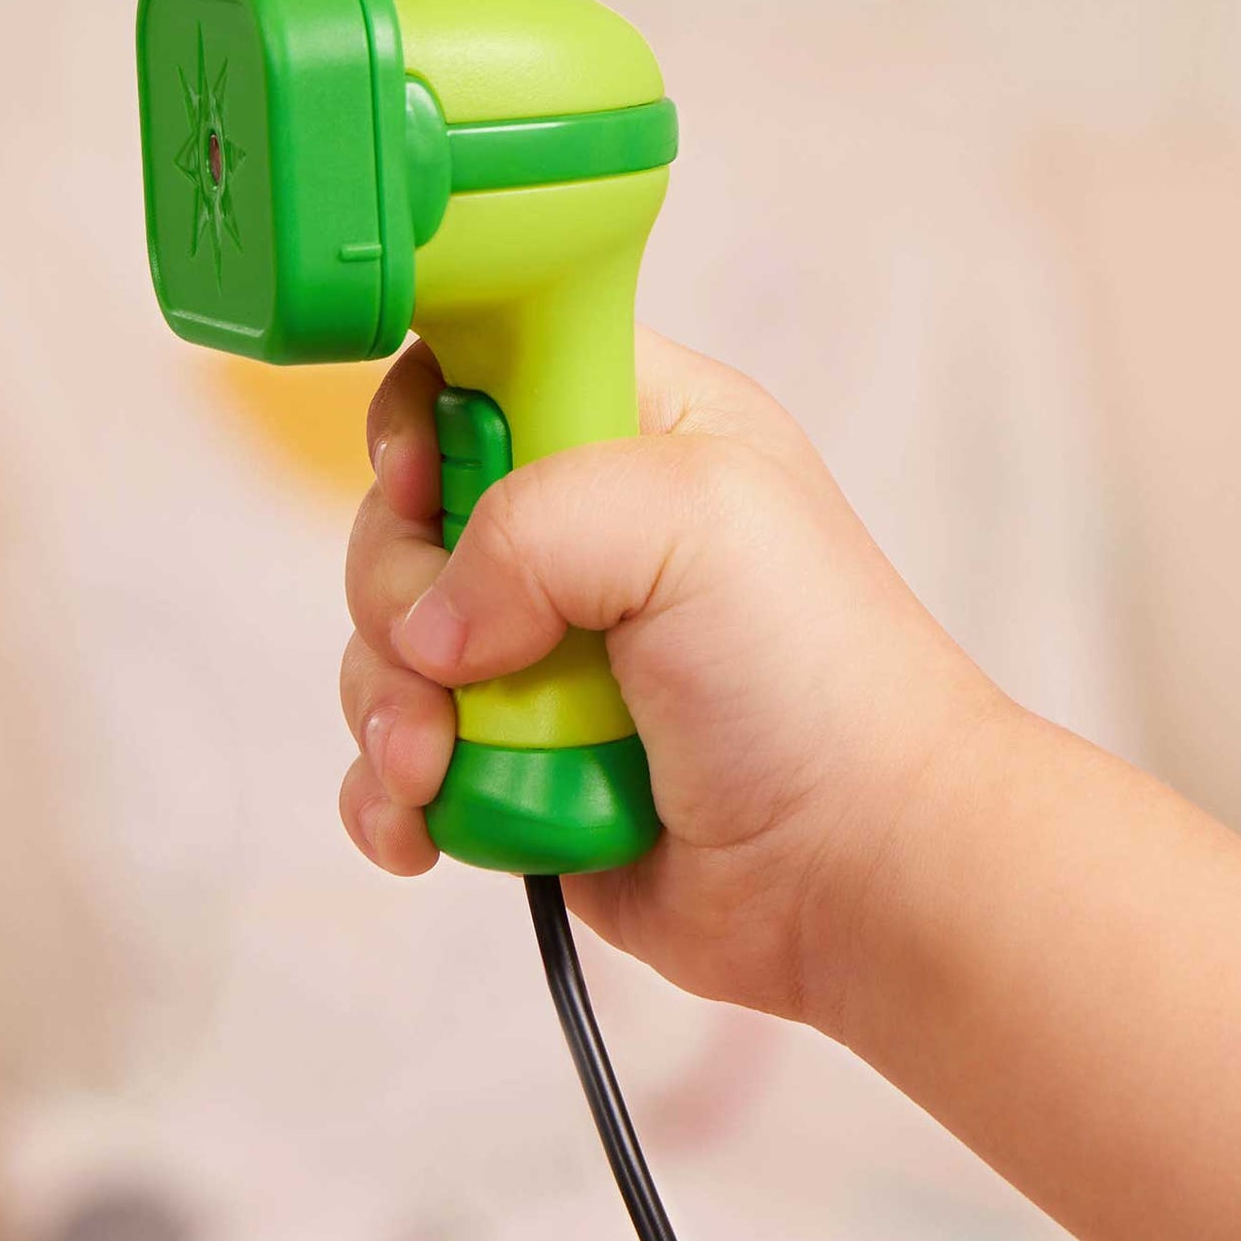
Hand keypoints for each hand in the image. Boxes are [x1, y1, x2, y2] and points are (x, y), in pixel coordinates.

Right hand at [339, 328, 1006, 1028]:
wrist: (854, 873)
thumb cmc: (816, 679)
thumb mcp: (695, 518)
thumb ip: (531, 519)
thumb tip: (433, 625)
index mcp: (632, 428)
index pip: (476, 366)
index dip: (425, 420)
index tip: (427, 489)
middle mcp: (574, 533)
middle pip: (402, 519)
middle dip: (400, 599)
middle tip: (453, 666)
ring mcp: (535, 650)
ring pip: (386, 645)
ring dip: (392, 711)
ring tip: (439, 770)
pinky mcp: (509, 755)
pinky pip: (396, 754)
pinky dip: (390, 790)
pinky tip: (419, 822)